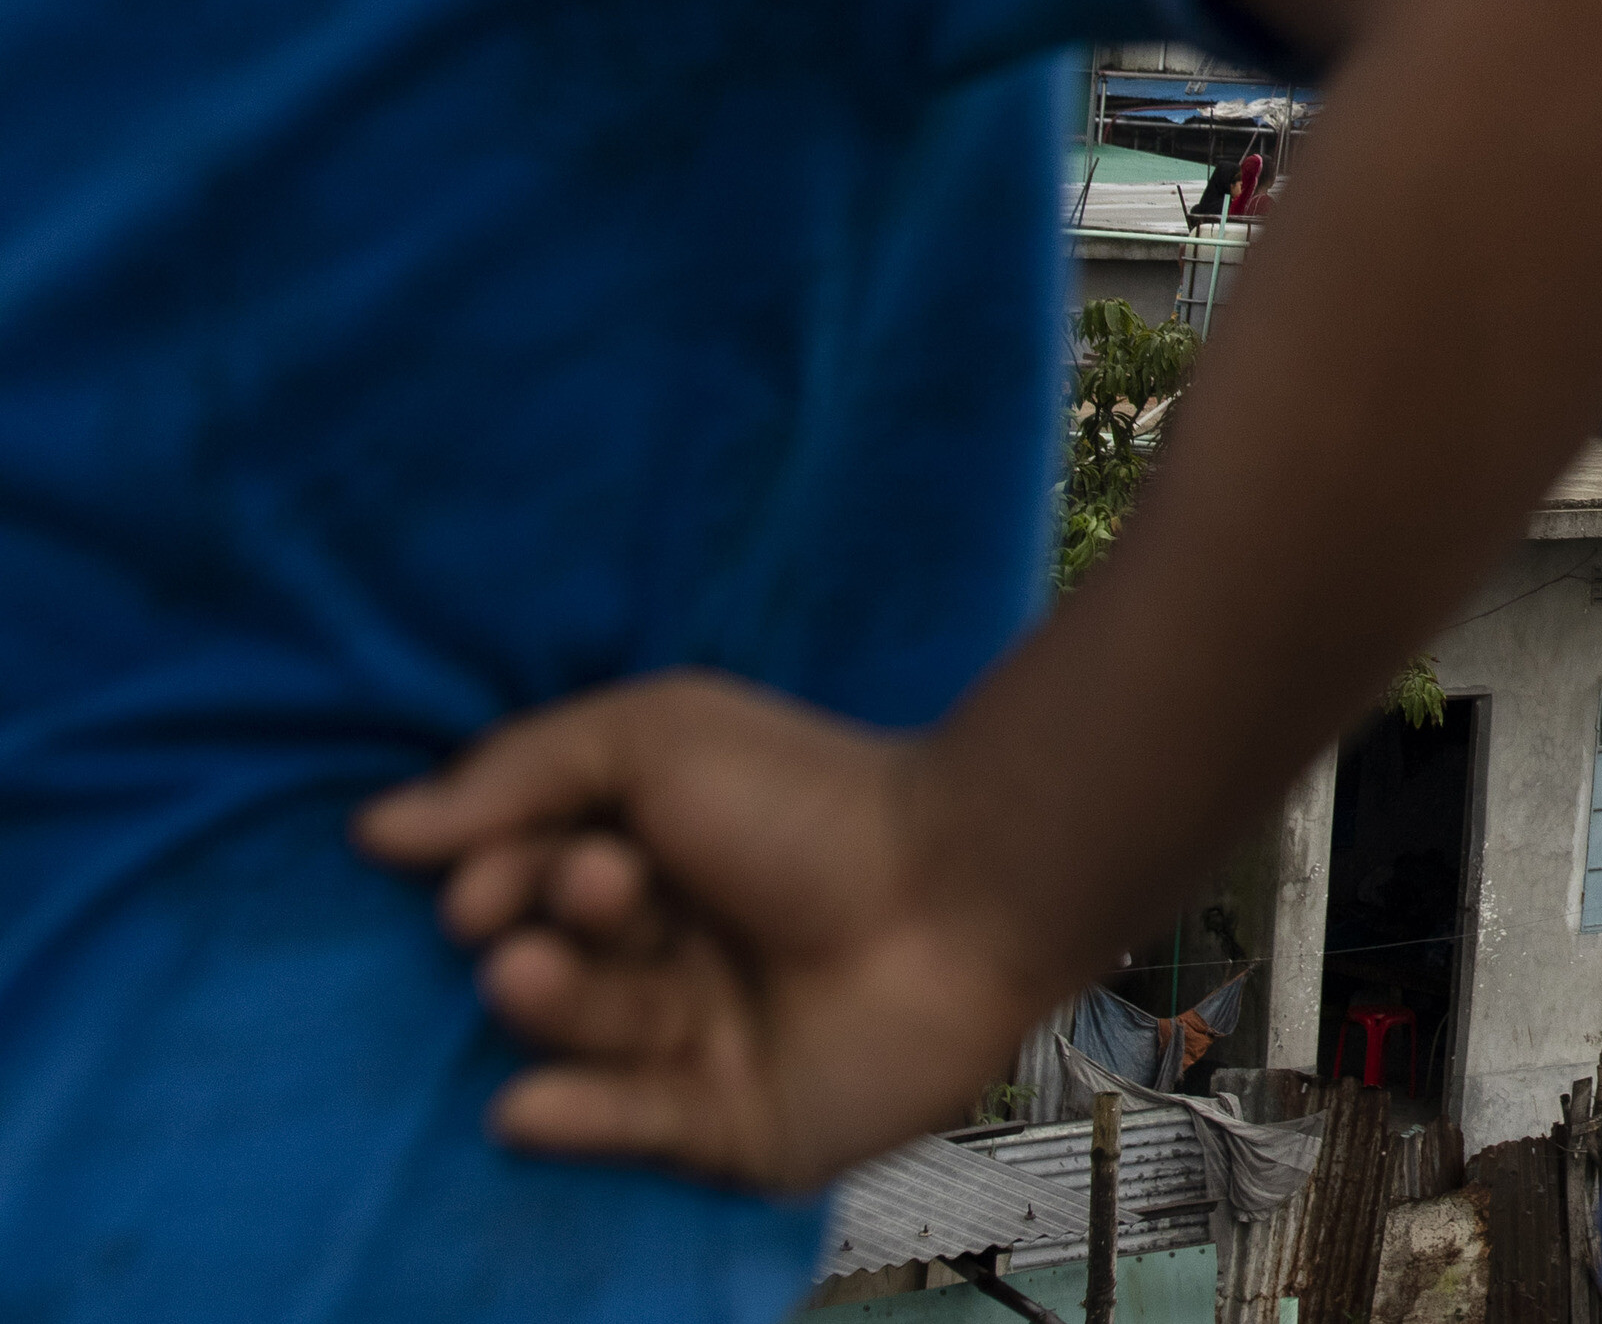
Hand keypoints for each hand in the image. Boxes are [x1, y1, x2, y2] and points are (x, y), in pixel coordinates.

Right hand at [354, 673, 1066, 1192]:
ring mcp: (704, 1043)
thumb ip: (519, 772)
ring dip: (547, 1007)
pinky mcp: (736, 1126)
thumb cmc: (812, 797)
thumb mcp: (654, 737)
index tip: (486, 876)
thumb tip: (376, 827)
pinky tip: (522, 1108)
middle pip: (551, 959)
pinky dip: (577, 1121)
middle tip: (558, 902)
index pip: (530, 883)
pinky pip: (636, 1132)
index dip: (496, 879)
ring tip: (528, 975)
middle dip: (530, 934)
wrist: (958, 885)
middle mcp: (674, 951)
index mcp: (655, 860)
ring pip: (586, 1038)